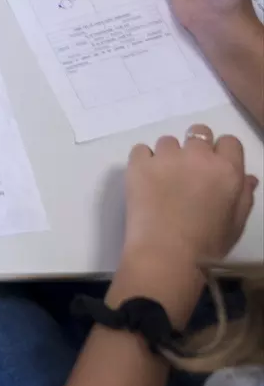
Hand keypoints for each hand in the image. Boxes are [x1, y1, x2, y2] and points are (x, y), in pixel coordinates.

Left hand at [121, 127, 254, 278]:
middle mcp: (198, 156)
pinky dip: (143, 160)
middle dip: (196, 148)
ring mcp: (166, 157)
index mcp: (227, 169)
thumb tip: (247, 176)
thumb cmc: (208, 243)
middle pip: (198, 133)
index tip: (214, 168)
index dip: (222, 153)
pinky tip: (146, 179)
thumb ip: (243, 195)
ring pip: (168, 141)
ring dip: (169, 155)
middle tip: (189, 172)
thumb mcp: (236, 223)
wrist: (167, 252)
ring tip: (164, 179)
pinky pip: (141, 149)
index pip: (229, 141)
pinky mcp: (138, 163)